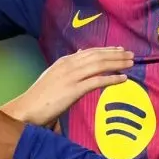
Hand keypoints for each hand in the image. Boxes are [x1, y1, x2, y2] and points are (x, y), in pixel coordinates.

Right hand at [8, 47, 131, 125]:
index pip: (90, 52)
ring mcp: (71, 77)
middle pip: (97, 56)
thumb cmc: (40, 97)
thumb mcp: (54, 75)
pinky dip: (112, 79)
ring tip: (131, 64)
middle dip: (116, 54)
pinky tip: (123, 79)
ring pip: (99, 66)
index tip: (120, 49)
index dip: (107, 50)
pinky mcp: (73, 90)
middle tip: (131, 55)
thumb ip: (68, 66)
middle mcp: (68, 65)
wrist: (27, 108)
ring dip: (117, 64)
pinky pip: (97, 82)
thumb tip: (80, 54)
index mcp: (64, 61)